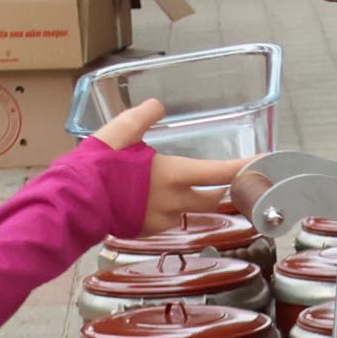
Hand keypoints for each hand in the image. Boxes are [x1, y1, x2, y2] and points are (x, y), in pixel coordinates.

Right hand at [90, 98, 250, 230]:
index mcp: (174, 175)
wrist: (72, 203)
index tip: (264, 164)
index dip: (245, 168)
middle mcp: (174, 202)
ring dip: (187, 201)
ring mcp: (160, 221)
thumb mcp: (118, 133)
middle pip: (212, 200)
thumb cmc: (96, 167)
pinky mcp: (145, 232)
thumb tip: (157, 106)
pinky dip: (163, 211)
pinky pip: (164, 221)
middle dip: (220, 192)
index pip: (221, 172)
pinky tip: (145, 201)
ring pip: (186, 212)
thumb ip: (141, 118)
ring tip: (168, 188)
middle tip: (224, 183)